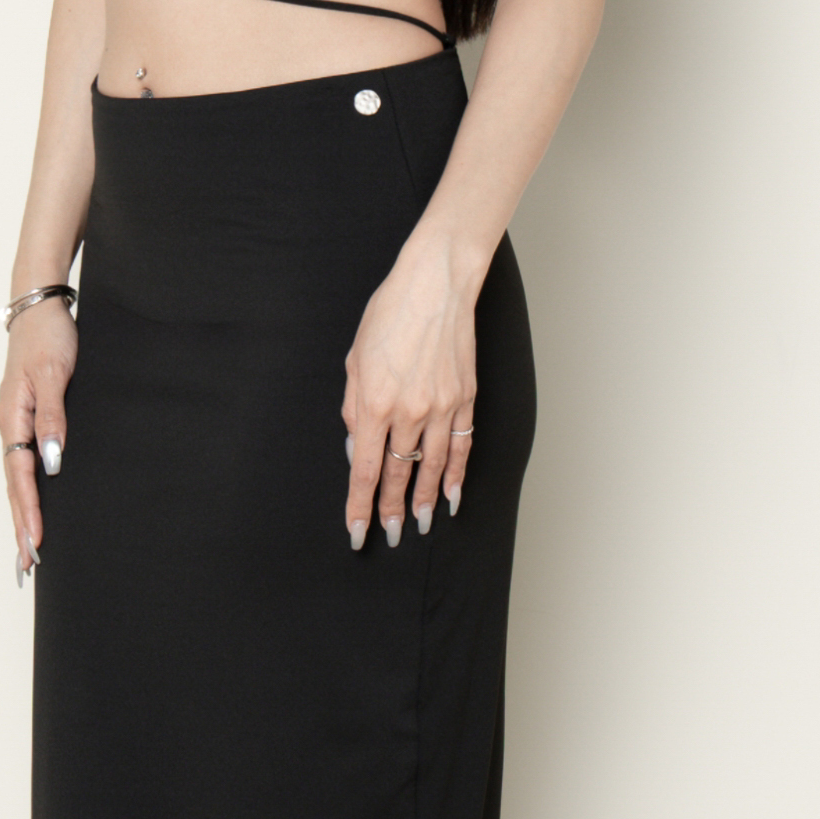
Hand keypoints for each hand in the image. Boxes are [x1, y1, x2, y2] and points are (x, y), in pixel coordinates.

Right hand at [0, 303, 76, 577]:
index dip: (28, 509)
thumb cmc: (48, 337)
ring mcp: (16, 422)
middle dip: (20, 524)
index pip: (19, 473)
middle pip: (13, 484)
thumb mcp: (53, 374)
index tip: (35, 540)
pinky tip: (34, 507)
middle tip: (27, 564)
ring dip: (23, 513)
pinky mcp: (28, 418)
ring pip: (17, 477)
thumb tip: (53, 460)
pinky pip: (25, 463)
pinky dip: (28, 491)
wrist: (40, 307)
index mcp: (12, 416)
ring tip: (28, 549)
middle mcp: (10, 424)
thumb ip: (53, 417)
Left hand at [342, 237, 480, 549]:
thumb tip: (359, 449)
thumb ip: (354, 409)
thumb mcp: (355, 360)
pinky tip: (450, 496)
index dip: (360, 505)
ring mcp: (442, 406)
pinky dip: (456, 474)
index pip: (365, 470)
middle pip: (399, 475)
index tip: (356, 531)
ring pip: (433, 467)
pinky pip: (461, 446)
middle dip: (390, 510)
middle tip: (388, 535)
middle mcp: (409, 410)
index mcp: (374, 402)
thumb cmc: (389, 314)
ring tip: (418, 525)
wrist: (436, 283)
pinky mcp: (465, 397)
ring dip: (424, 500)